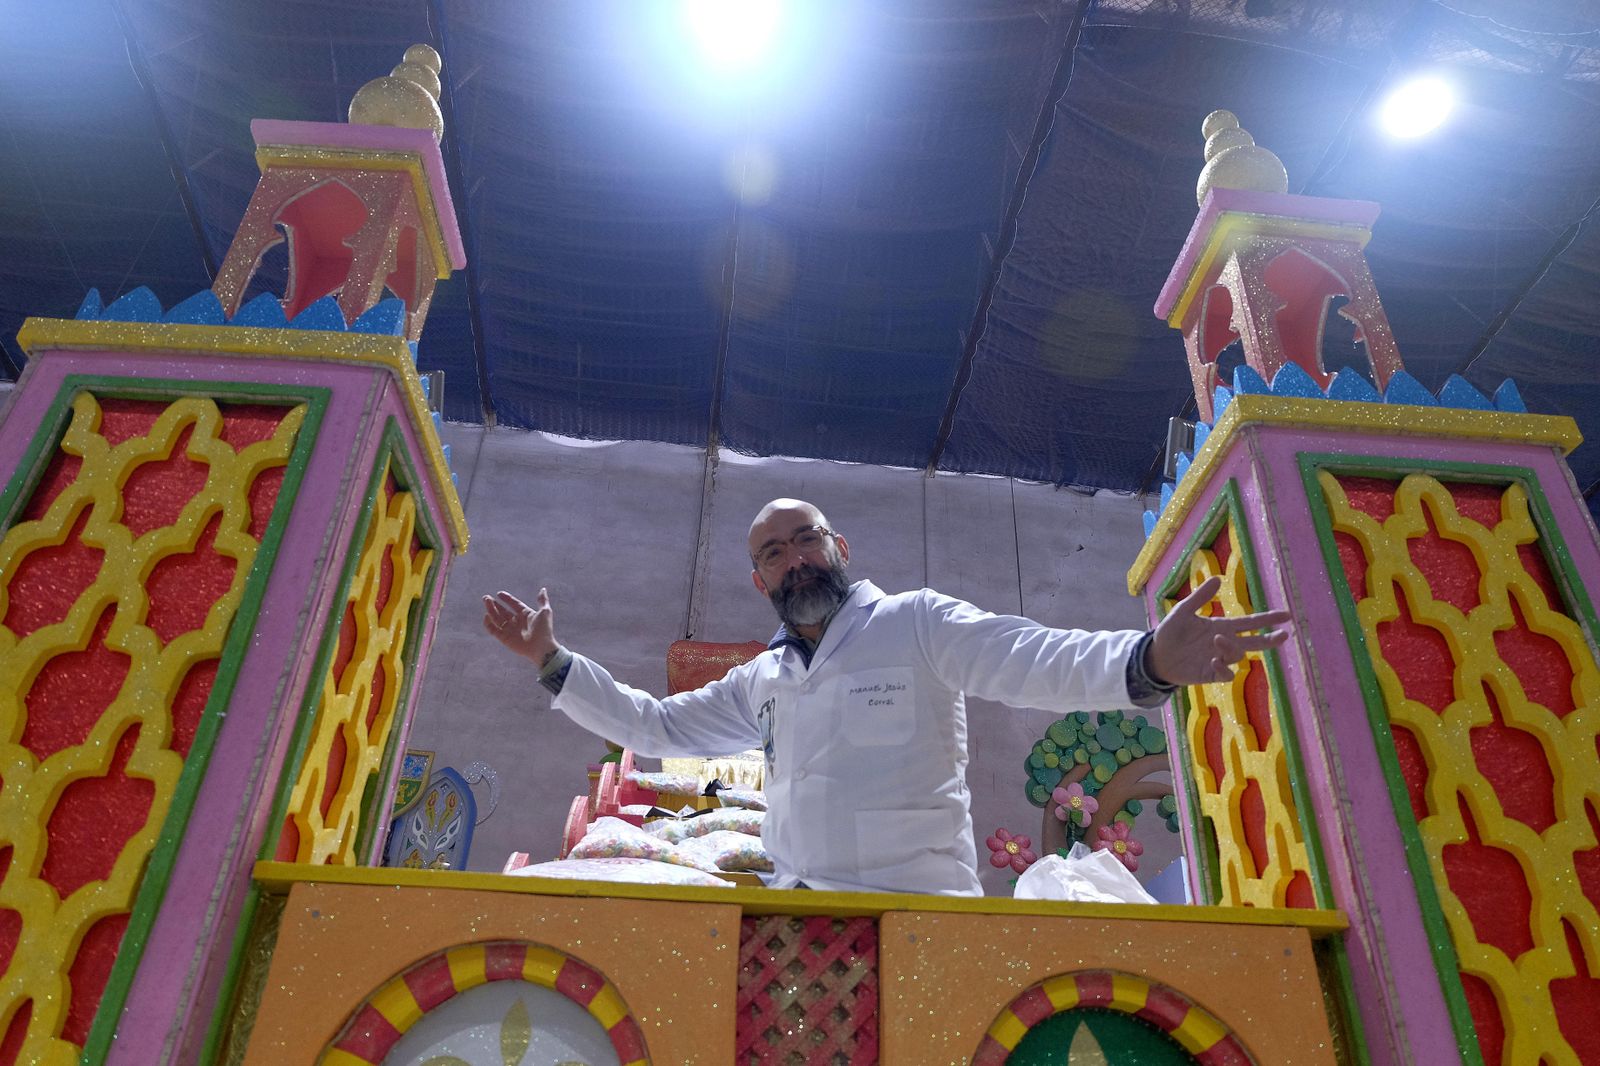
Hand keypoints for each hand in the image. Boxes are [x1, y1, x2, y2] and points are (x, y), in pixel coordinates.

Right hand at [482, 588, 557, 665]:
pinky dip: (489, 624)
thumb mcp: (545, 612)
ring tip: (486, 601)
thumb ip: (542, 600)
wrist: (541, 648)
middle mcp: (517, 622)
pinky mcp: (504, 639)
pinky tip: (486, 616)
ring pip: (497, 619)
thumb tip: (543, 589)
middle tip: (486, 598)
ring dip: (491, 610)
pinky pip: (494, 630)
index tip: (499, 593)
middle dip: (495, 604)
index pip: (514, 605)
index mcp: (526, 615)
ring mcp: (510, 630)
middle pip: (503, 611)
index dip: (507, 599)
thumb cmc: (544, 630)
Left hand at [1148, 575, 1289, 685]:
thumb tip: (1218, 579)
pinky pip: (1226, 674)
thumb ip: (1200, 597)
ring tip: (1217, 638)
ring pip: (1238, 656)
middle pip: (1254, 642)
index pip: (1250, 623)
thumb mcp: (1183, 611)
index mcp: (1222, 626)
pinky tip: (1213, 660)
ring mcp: (1219, 659)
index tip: (1286, 616)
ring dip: (1231, 647)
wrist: (1155, 655)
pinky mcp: (1211, 674)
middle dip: (1270, 639)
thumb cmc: (1171, 632)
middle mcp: (1224, 643)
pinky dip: (1224, 668)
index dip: (1267, 619)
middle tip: (1284, 635)